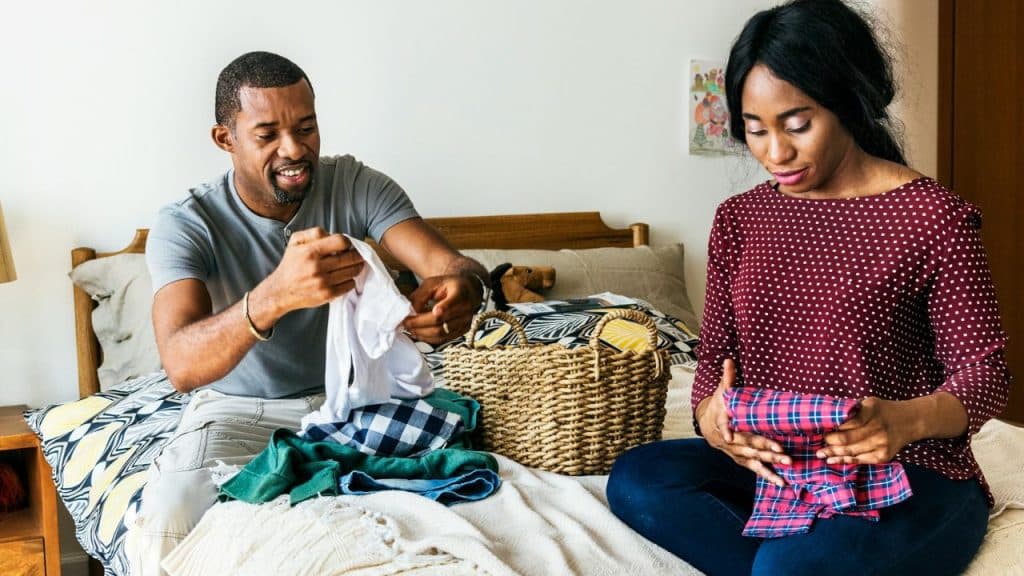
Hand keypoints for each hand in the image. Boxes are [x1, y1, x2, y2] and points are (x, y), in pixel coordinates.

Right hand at [258, 227, 363, 318]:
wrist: (281, 291)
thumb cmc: (291, 264)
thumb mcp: (295, 242)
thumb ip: (314, 233)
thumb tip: (332, 234)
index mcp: (310, 251)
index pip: (341, 242)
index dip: (348, 242)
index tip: (348, 245)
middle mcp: (317, 267)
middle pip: (350, 258)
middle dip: (357, 255)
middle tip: (358, 255)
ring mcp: (323, 282)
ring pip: (352, 272)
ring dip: (357, 267)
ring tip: (356, 265)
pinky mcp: (327, 295)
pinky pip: (349, 285)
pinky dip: (351, 280)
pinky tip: (347, 277)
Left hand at [402, 273, 480, 343]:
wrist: (466, 292)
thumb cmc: (448, 286)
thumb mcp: (433, 283)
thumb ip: (420, 295)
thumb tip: (411, 311)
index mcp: (460, 293)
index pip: (453, 302)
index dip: (444, 308)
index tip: (435, 311)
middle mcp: (466, 309)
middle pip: (441, 321)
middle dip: (420, 324)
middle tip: (406, 322)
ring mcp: (465, 322)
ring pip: (441, 334)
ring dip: (422, 333)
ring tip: (410, 328)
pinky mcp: (461, 332)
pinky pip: (443, 339)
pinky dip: (428, 338)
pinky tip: (419, 333)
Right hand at [696, 359, 790, 486]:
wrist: (707, 426)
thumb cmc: (719, 407)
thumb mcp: (720, 391)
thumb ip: (727, 378)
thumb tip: (729, 360)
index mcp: (723, 422)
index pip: (724, 426)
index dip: (726, 431)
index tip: (730, 436)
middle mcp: (730, 440)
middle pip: (746, 445)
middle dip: (764, 449)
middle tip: (783, 453)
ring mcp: (736, 452)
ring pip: (753, 459)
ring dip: (770, 465)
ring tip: (786, 468)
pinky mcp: (742, 459)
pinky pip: (755, 468)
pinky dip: (768, 475)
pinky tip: (782, 483)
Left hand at [818, 397, 915, 464]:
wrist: (910, 421)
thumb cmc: (883, 411)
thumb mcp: (869, 403)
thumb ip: (852, 410)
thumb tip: (827, 417)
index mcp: (871, 410)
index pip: (847, 422)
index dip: (832, 427)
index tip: (820, 429)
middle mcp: (877, 428)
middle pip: (846, 439)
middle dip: (829, 442)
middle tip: (817, 443)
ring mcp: (881, 444)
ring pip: (851, 451)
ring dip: (833, 453)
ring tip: (820, 453)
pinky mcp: (883, 456)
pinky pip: (860, 460)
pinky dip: (845, 461)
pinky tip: (833, 460)